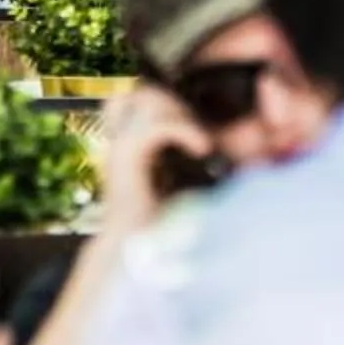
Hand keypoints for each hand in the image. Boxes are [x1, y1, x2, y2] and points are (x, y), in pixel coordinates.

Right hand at [96, 85, 211, 230]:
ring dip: (179, 112)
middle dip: (174, 102)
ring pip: (146, 97)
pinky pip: (157, 125)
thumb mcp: (180, 184)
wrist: (134, 254)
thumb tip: (224, 147)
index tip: (191, 130)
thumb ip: (189, 162)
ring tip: (197, 140)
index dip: (165, 100)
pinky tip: (202, 148)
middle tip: (195, 133)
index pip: (135, 97)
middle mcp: (120, 141)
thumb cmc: (160, 226)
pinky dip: (185, 130)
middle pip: (141, 90)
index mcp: (129, 146)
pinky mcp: (128, 157)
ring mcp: (120, 147)